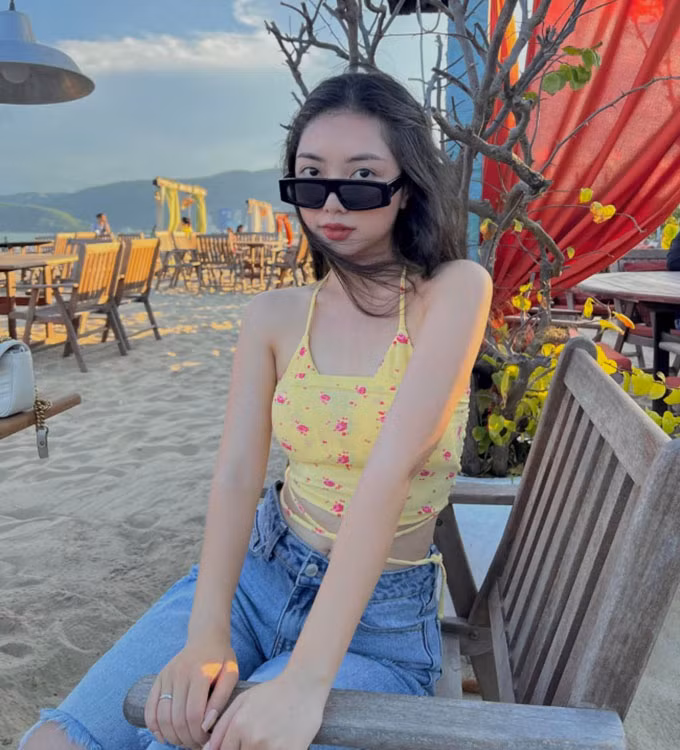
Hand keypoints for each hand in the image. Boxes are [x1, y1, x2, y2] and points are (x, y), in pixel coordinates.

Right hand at [145, 632, 238, 748]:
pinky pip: (150, 708)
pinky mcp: (159, 678)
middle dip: (186, 738)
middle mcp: (180, 674)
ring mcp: (167, 676)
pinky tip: (163, 736)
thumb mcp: (231, 674)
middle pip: (177, 719)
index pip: (195, 714)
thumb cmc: (221, 658)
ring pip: (162, 717)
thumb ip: (221, 698)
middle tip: (196, 743)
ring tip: (183, 741)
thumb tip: (207, 725)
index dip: (199, 734)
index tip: (207, 739)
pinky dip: (154, 726)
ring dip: (171, 736)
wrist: (206, 636)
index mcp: (200, 673)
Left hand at [206, 670, 326, 749]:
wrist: (304, 686)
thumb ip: (222, 726)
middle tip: (253, 740)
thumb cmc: (272, 693)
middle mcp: (253, 739)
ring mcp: (273, 748)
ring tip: (265, 740)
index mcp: (239, 725)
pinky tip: (276, 743)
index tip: (237, 745)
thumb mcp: (243, 701)